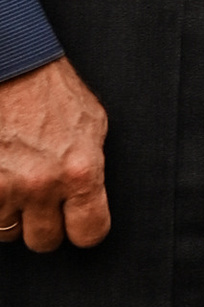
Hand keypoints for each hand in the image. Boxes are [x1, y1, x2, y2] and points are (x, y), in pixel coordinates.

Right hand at [0, 55, 110, 251]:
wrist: (10, 66)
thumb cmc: (50, 89)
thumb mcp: (91, 124)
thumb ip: (91, 165)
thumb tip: (90, 196)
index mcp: (80, 171)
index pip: (89, 233)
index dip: (81, 229)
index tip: (74, 221)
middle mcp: (42, 184)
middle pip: (45, 240)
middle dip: (42, 224)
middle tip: (38, 199)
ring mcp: (3, 185)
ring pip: (7, 232)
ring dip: (9, 213)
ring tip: (12, 183)